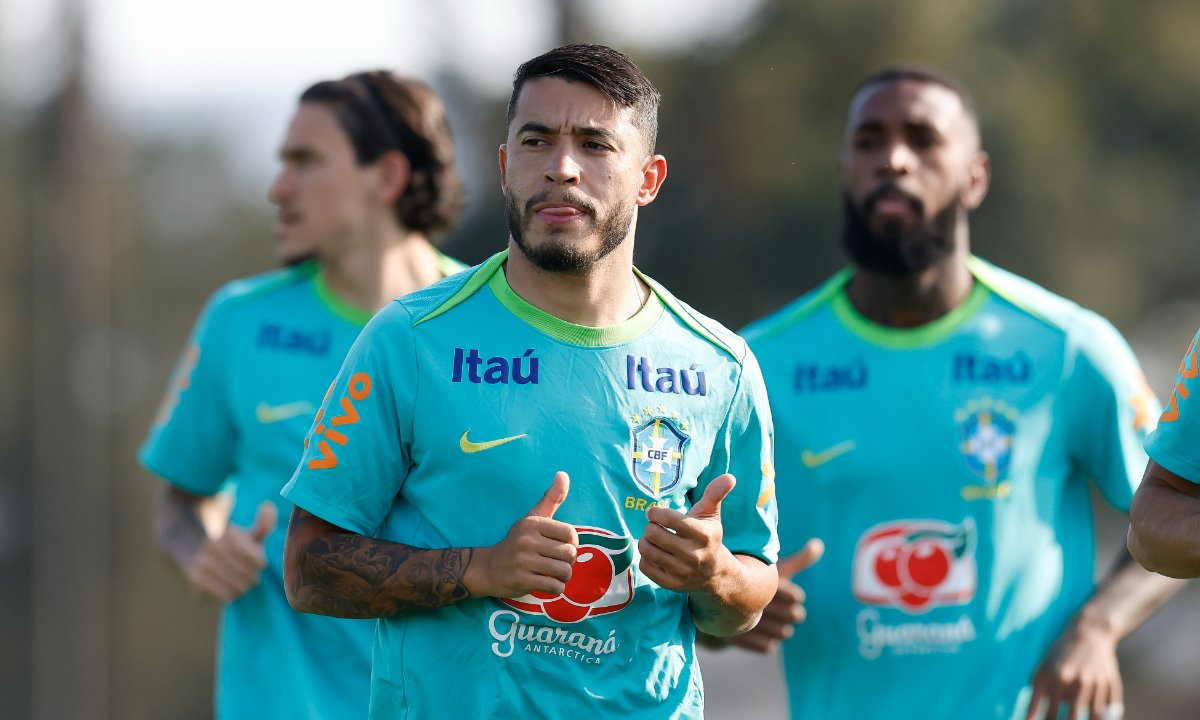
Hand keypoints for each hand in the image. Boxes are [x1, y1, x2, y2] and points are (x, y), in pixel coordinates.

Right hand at [183, 501, 276, 602]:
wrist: (188, 548)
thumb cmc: (226, 543)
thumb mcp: (244, 533)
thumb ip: (262, 525)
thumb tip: (269, 505)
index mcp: (227, 535)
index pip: (256, 558)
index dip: (260, 562)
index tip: (257, 561)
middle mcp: (212, 549)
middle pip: (248, 574)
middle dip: (253, 575)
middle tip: (250, 573)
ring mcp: (203, 566)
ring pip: (238, 587)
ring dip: (243, 586)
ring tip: (241, 580)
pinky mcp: (197, 582)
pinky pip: (226, 596)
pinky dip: (231, 594)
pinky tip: (229, 586)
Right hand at [467, 472, 578, 598]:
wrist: (487, 568)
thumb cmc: (517, 542)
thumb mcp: (532, 518)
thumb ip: (551, 498)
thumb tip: (563, 474)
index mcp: (532, 523)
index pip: (570, 534)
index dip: (571, 543)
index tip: (560, 546)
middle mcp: (527, 540)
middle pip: (570, 554)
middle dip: (568, 562)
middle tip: (556, 562)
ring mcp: (523, 561)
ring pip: (564, 572)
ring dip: (563, 576)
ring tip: (552, 574)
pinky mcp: (522, 580)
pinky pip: (555, 587)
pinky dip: (555, 588)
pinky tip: (546, 583)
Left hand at [639, 474, 735, 592]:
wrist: (716, 573)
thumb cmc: (709, 537)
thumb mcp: (712, 515)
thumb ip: (715, 494)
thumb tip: (729, 477)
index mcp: (703, 534)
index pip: (669, 519)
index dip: (655, 512)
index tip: (654, 512)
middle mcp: (694, 555)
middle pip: (653, 534)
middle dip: (649, 527)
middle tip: (653, 527)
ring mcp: (683, 572)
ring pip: (647, 551)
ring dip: (645, 541)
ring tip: (652, 539)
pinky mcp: (672, 584)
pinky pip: (645, 568)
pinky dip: (645, 559)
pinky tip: (654, 554)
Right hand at [729, 537, 823, 652]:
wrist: (708, 599)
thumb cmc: (748, 581)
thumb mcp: (771, 568)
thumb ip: (797, 560)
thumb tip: (819, 545)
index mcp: (765, 581)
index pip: (796, 597)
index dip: (793, 597)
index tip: (779, 592)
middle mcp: (756, 601)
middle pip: (795, 616)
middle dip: (789, 613)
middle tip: (776, 608)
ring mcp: (746, 621)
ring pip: (784, 633)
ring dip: (779, 628)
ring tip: (768, 619)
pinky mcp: (737, 639)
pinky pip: (768, 646)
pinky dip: (765, 640)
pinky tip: (757, 630)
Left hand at [1025, 621, 1122, 719]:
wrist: (1090, 632)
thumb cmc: (1061, 653)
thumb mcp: (1045, 667)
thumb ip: (1039, 690)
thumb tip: (1031, 717)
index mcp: (1057, 677)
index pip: (1050, 712)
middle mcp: (1078, 681)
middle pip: (1073, 718)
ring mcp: (1098, 683)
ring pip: (1094, 716)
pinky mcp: (1113, 684)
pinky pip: (1110, 710)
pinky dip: (1104, 718)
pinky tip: (1098, 719)